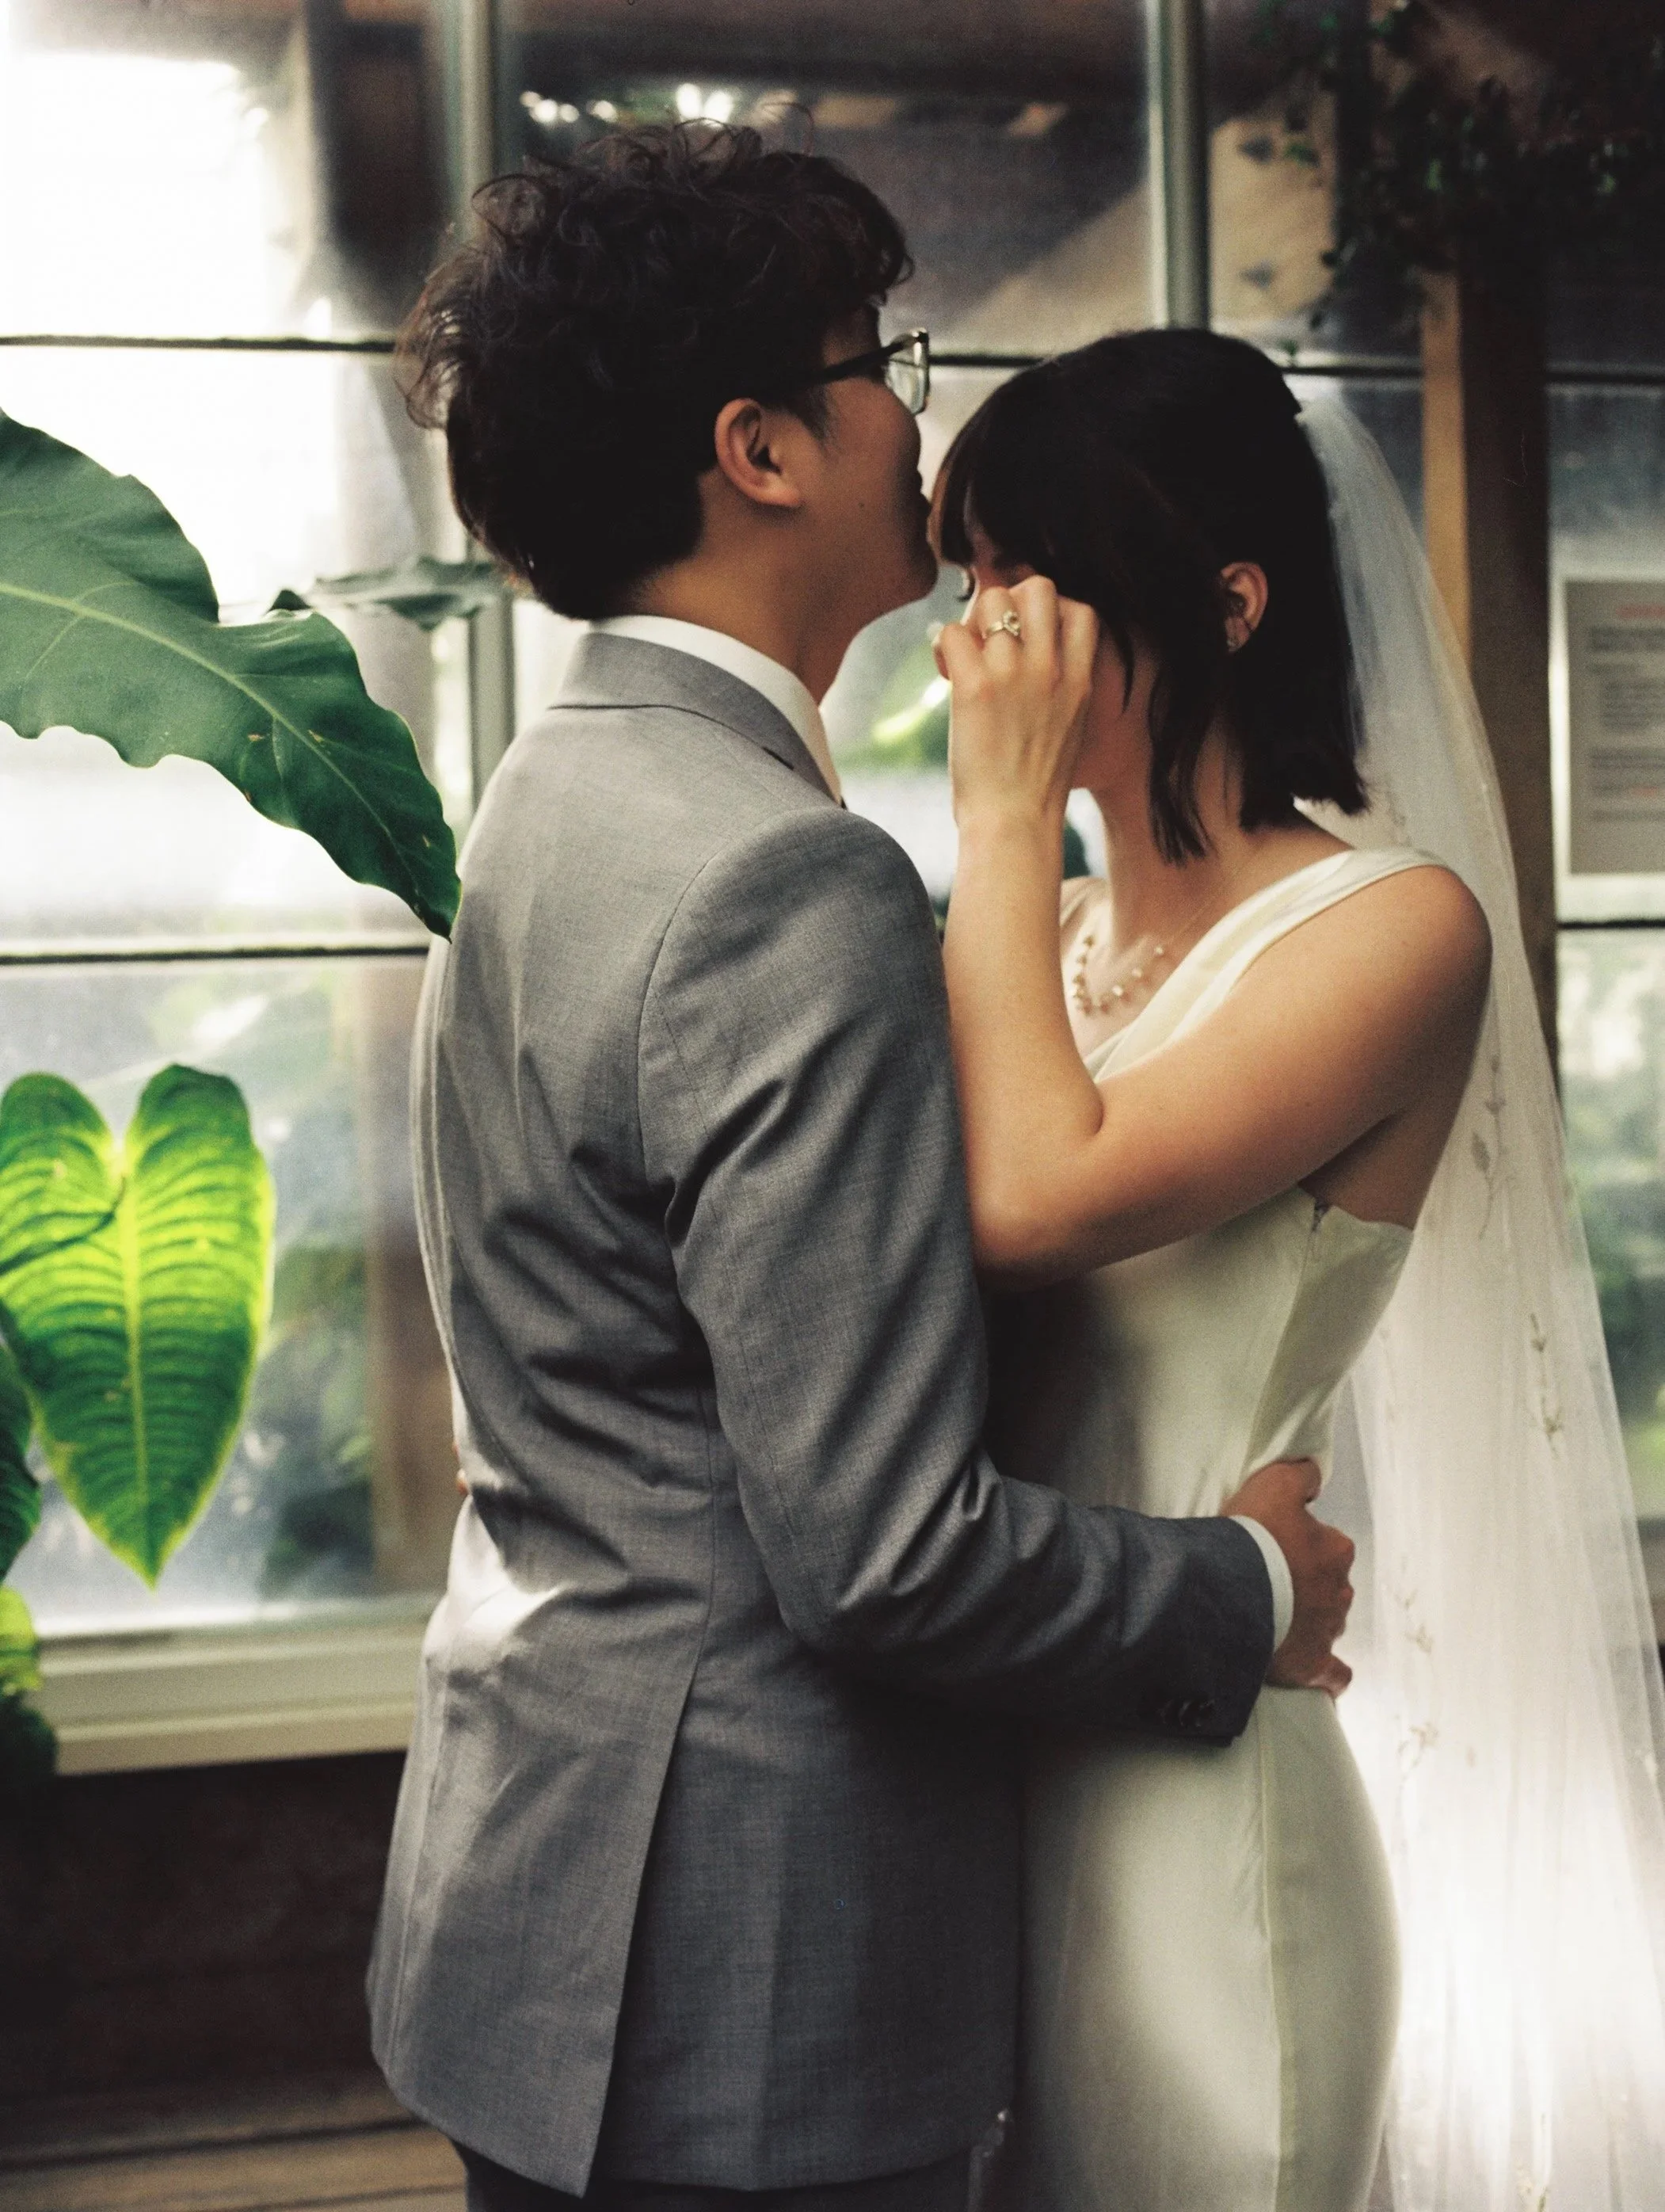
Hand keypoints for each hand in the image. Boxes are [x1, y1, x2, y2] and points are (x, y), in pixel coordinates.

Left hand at [934, 575, 1097, 831]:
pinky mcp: (976, 686)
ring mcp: (1015, 674)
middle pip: (1037, 586)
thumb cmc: (1033, 789)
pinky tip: (944, 674)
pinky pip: (951, 632)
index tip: (1027, 641)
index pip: (1081, 609)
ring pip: (988, 601)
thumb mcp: (1068, 731)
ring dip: (969, 624)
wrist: (1015, 825)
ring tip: (963, 660)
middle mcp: (1052, 669)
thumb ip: (1058, 690)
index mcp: (1080, 681)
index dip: (1049, 612)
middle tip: (989, 638)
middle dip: (1007, 599)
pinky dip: (941, 646)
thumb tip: (1030, 665)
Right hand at [1223, 1458, 1354, 1696]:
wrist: (1231, 1589)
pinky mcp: (1311, 1665)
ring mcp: (1327, 1631)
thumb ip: (1300, 1476)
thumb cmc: (1254, 1536)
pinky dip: (1329, 1675)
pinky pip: (1333, 1674)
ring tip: (1273, 1619)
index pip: (1328, 1545)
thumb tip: (1315, 1475)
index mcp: (1336, 1550)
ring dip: (1308, 1621)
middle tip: (1269, 1582)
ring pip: (1326, 1624)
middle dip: (1306, 1585)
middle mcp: (1340, 1592)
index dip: (1300, 1545)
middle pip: (1328, 1586)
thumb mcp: (1274, 1484)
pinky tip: (1319, 1674)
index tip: (1274, 1547)